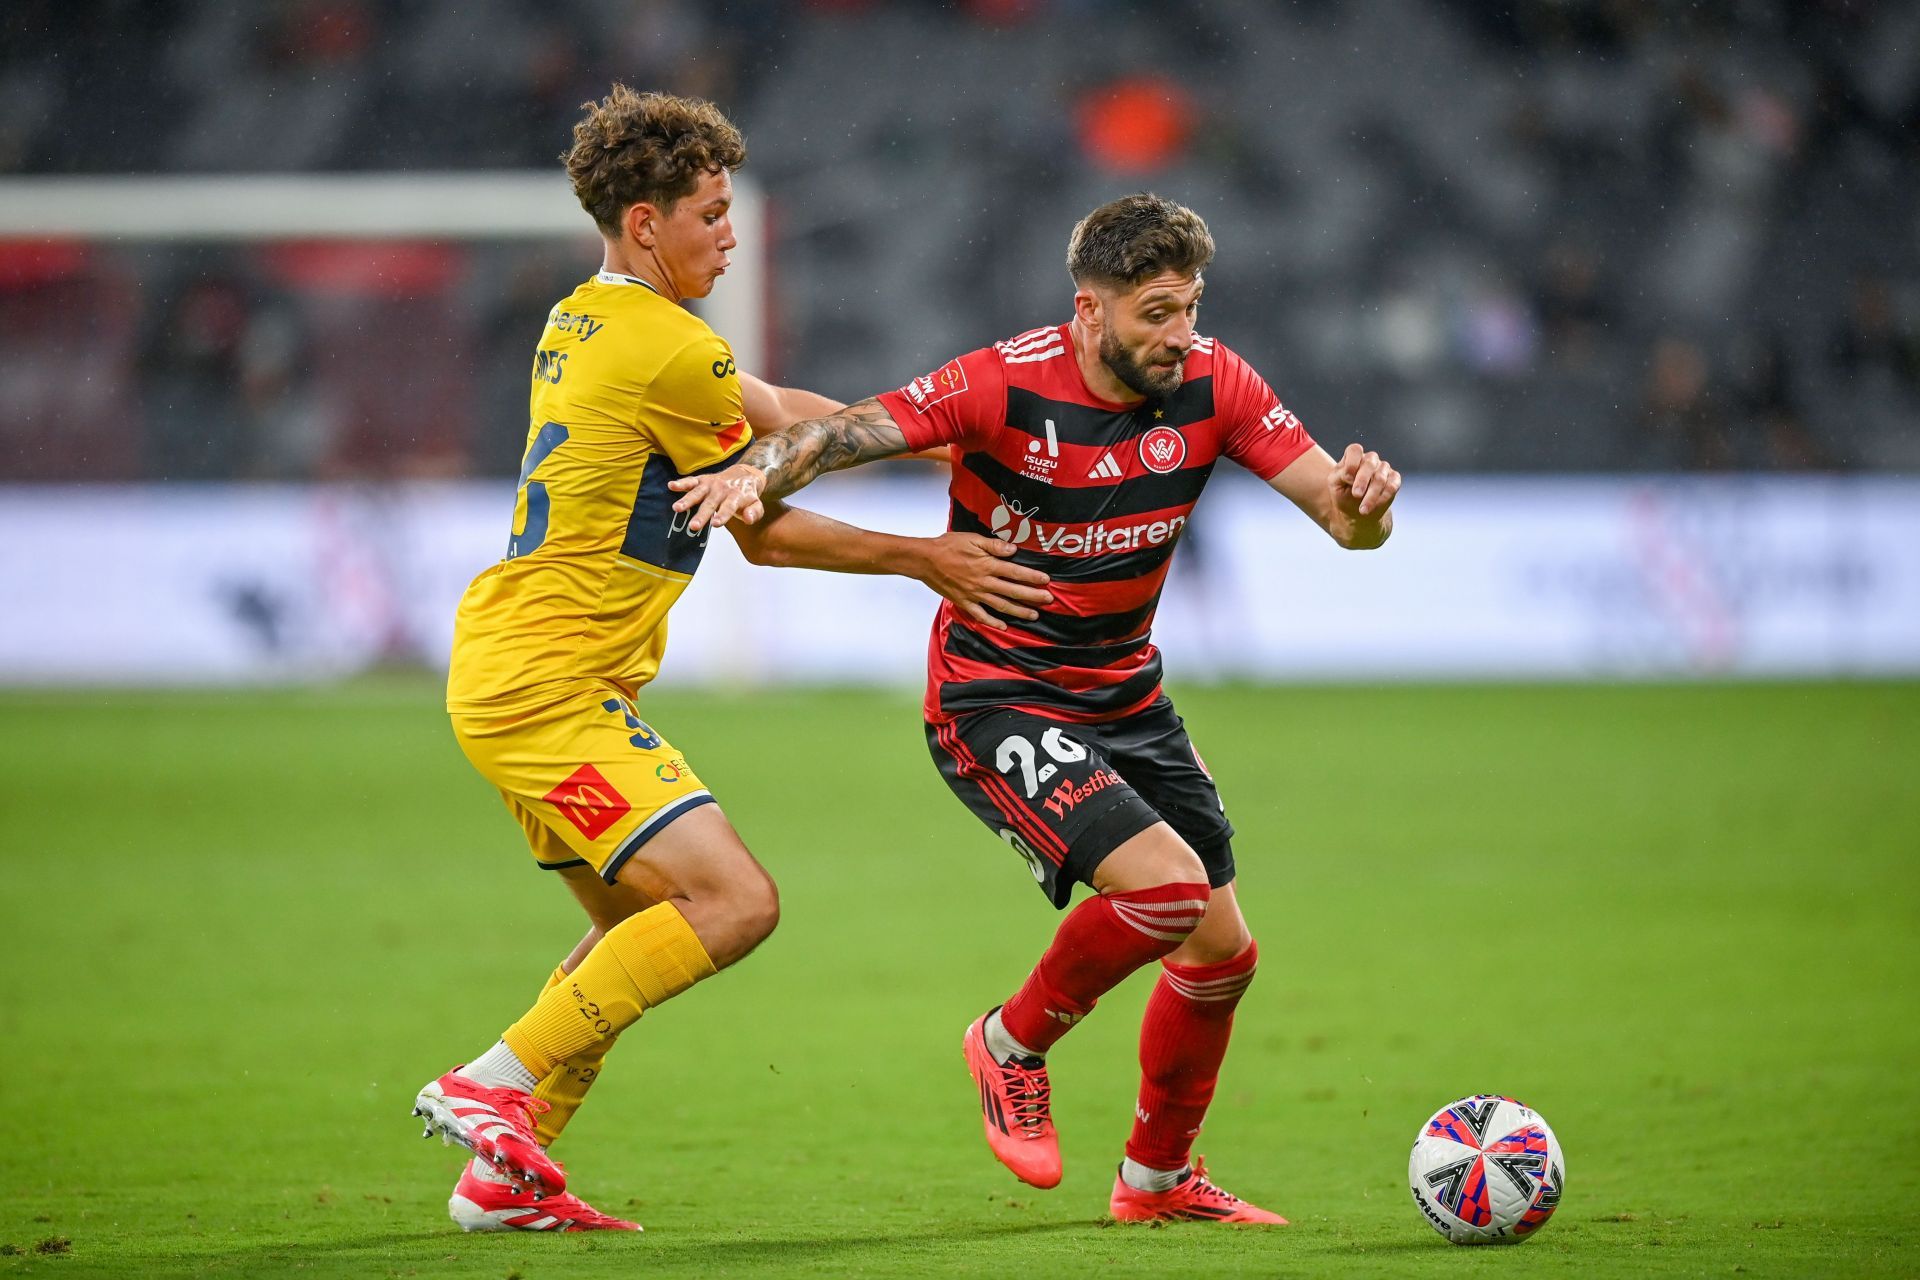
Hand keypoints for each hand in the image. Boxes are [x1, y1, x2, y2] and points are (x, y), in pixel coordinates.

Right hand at [669, 464, 767, 530]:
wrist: (744, 474)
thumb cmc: (747, 495)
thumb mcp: (756, 504)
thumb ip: (754, 513)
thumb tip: (748, 519)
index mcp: (736, 496)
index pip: (729, 507)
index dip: (722, 515)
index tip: (715, 524)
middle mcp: (722, 489)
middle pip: (710, 503)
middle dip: (701, 514)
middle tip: (693, 526)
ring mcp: (711, 484)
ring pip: (698, 492)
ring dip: (687, 500)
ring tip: (676, 508)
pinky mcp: (702, 480)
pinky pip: (691, 481)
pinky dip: (681, 483)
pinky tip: (671, 486)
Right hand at [921, 533, 1051, 628]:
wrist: (925, 560)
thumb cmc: (948, 546)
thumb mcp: (972, 538)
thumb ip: (994, 545)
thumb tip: (1012, 549)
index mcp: (987, 564)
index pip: (1014, 572)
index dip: (1031, 577)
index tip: (1046, 580)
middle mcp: (983, 582)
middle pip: (1012, 591)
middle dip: (1032, 596)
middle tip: (1048, 600)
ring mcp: (973, 594)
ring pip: (1000, 605)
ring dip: (1018, 611)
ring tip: (1034, 615)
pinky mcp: (964, 602)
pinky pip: (980, 615)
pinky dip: (992, 622)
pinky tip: (1003, 627)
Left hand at [1328, 443, 1399, 518]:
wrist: (1356, 511)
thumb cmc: (1343, 494)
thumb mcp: (1335, 484)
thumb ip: (1340, 475)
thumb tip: (1350, 475)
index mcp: (1353, 456)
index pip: (1355, 450)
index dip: (1352, 463)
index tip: (1347, 479)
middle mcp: (1370, 459)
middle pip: (1369, 463)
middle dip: (1362, 480)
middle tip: (1356, 495)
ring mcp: (1383, 468)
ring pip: (1380, 478)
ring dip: (1371, 495)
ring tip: (1363, 510)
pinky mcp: (1394, 479)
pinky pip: (1392, 486)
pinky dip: (1383, 497)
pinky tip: (1374, 506)